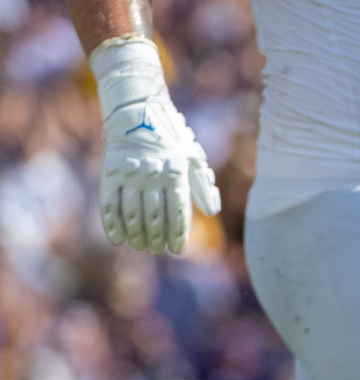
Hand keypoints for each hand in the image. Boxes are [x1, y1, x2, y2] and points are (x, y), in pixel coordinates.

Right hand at [90, 39, 221, 255]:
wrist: (137, 113)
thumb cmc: (170, 140)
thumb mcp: (193, 157)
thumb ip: (202, 185)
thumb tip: (212, 212)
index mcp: (175, 173)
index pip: (179, 212)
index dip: (178, 234)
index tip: (177, 250)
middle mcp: (152, 176)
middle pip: (155, 216)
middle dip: (157, 238)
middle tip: (158, 249)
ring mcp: (130, 174)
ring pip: (133, 213)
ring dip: (137, 234)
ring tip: (141, 246)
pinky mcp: (110, 172)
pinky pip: (109, 202)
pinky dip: (112, 223)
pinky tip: (117, 239)